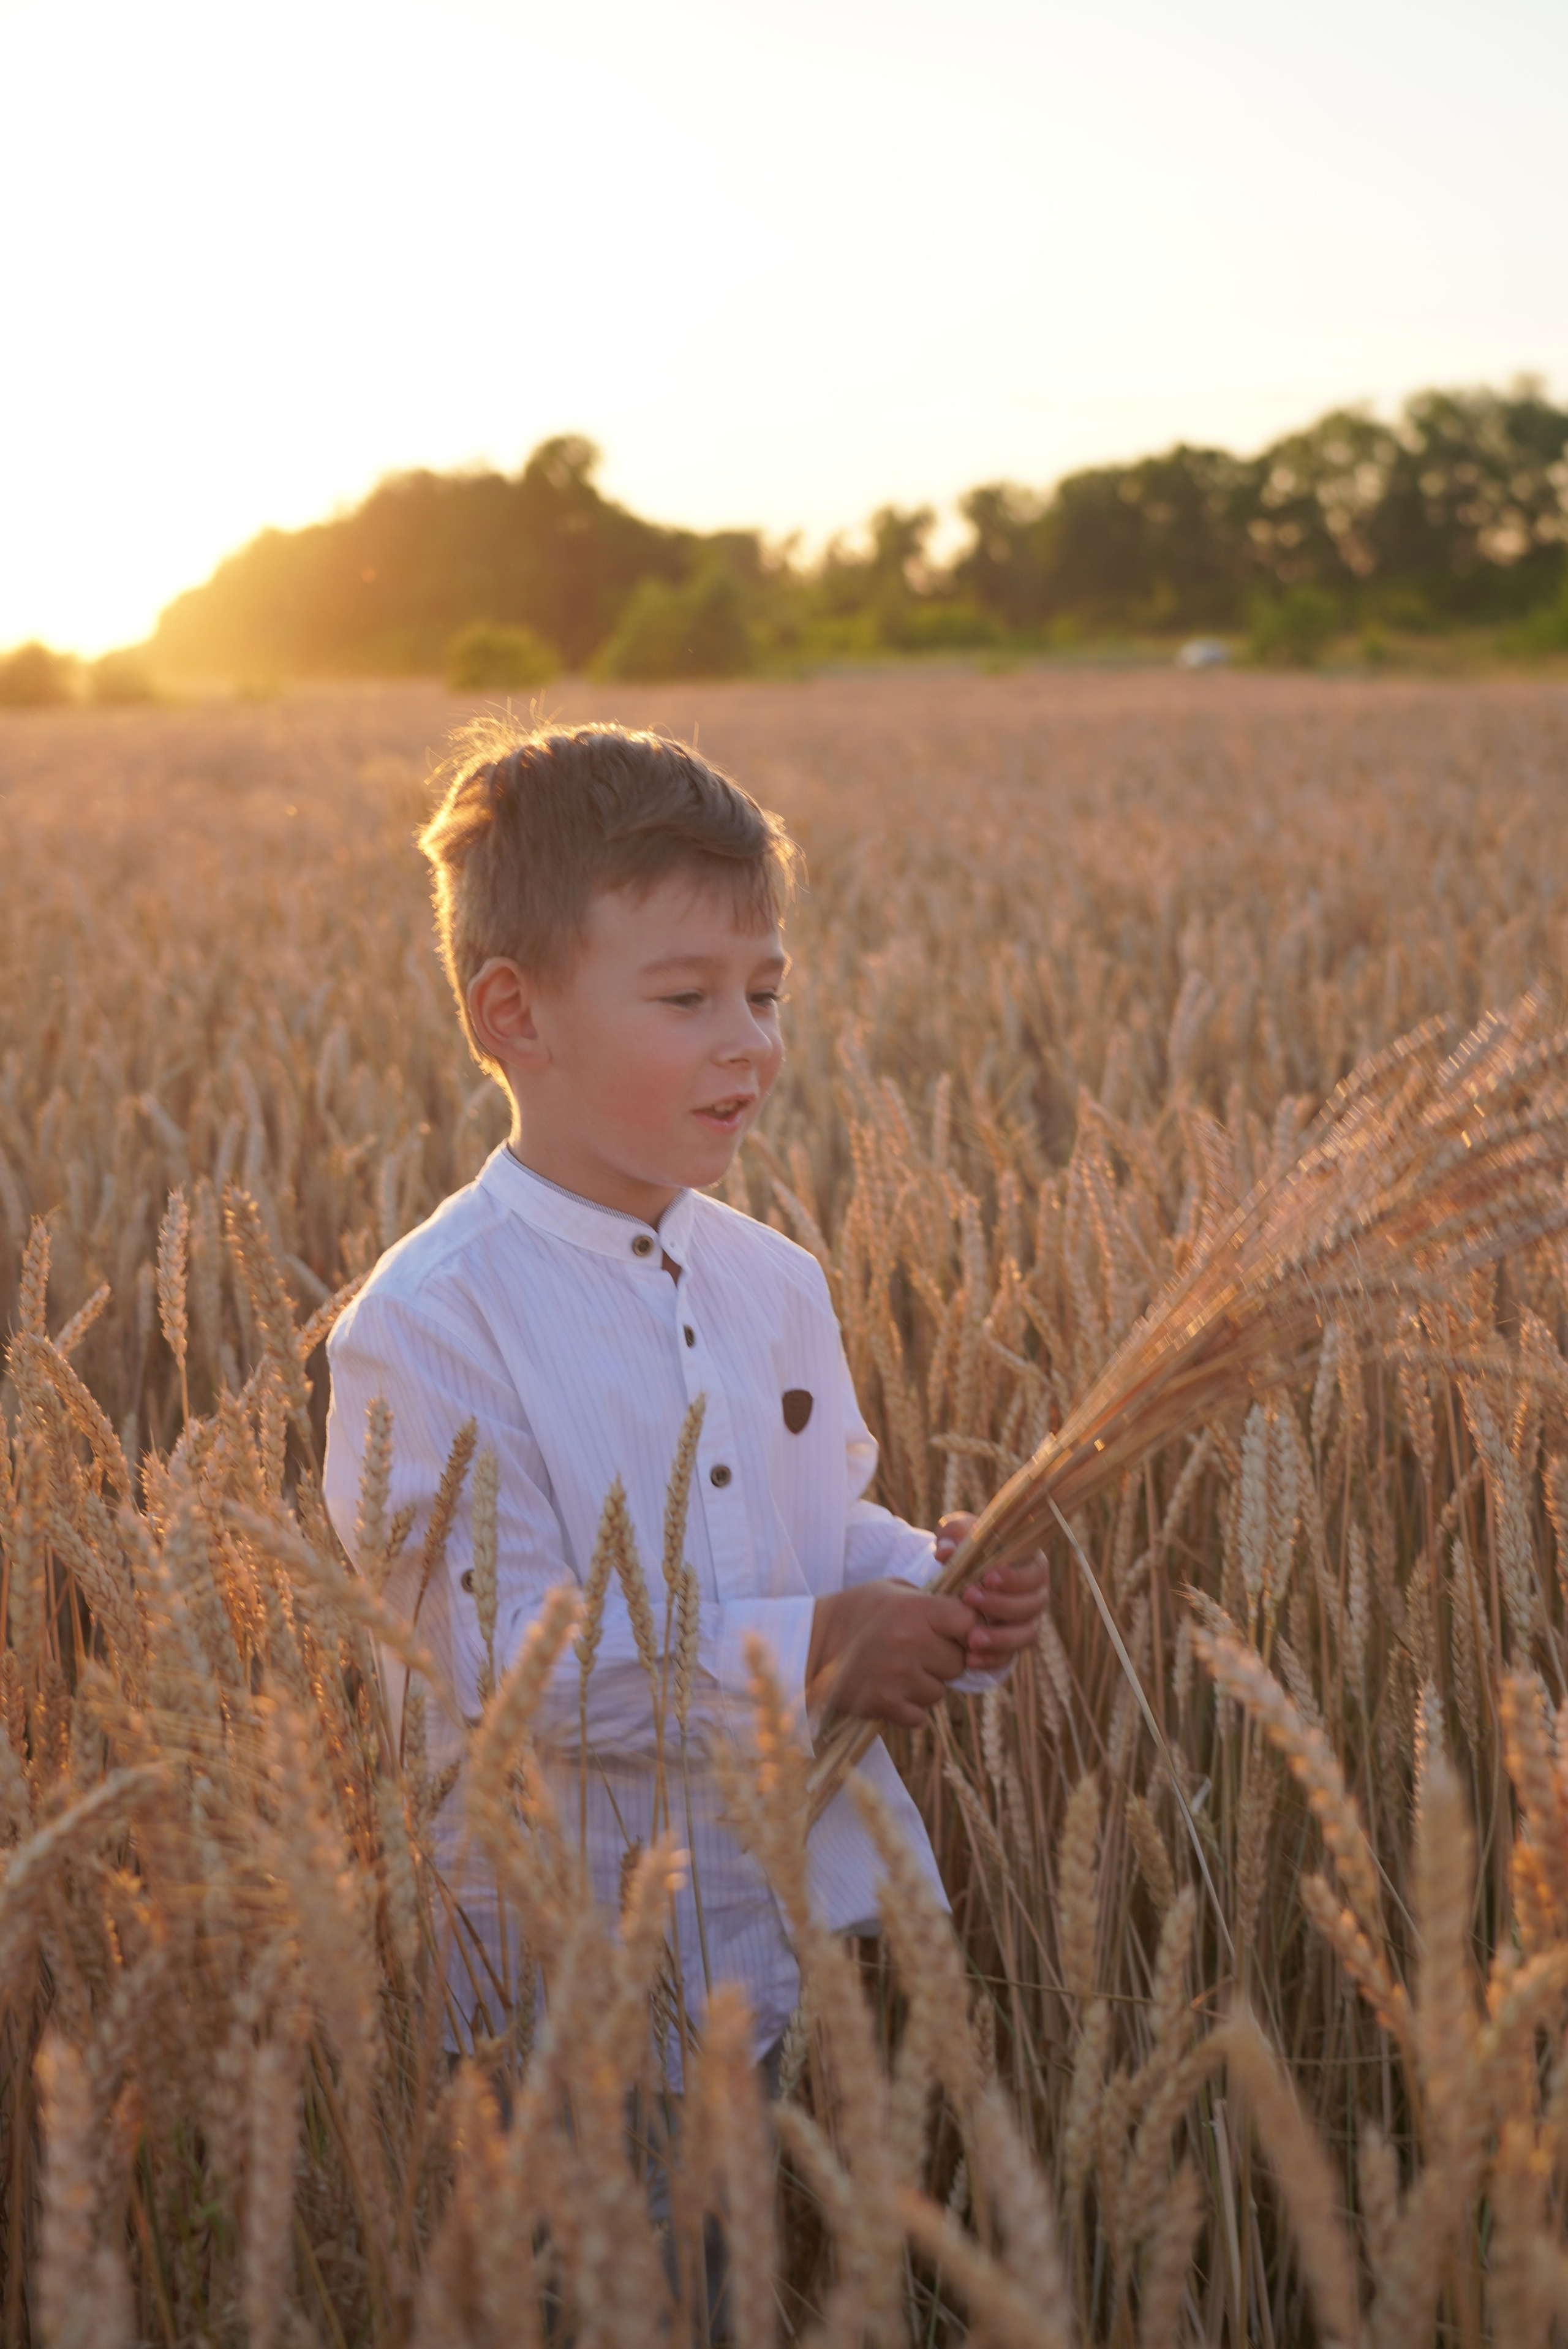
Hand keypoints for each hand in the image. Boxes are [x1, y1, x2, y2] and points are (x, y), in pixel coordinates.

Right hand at [807, 1580, 975, 1728]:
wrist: (807, 1644)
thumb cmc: (852, 1611)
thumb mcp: (890, 1589)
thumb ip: (928, 1598)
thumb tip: (965, 1611)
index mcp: (915, 1610)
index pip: (970, 1623)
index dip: (968, 1629)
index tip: (955, 1631)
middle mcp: (911, 1643)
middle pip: (959, 1662)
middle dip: (945, 1659)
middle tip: (922, 1652)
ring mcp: (898, 1676)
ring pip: (939, 1691)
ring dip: (926, 1685)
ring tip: (900, 1670)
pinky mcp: (884, 1704)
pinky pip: (919, 1716)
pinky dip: (909, 1708)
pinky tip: (891, 1691)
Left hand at [935, 1512, 1049, 1670]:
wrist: (956, 1581)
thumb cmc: (964, 1550)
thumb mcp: (958, 1536)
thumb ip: (955, 1535)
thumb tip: (946, 1552)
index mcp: (1029, 1564)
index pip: (1036, 1572)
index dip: (1015, 1577)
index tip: (988, 1578)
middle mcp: (1035, 1594)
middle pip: (1032, 1604)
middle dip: (1001, 1605)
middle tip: (969, 1599)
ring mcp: (1026, 1621)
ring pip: (1026, 1634)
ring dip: (1000, 1638)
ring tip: (972, 1639)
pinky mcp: (1013, 1644)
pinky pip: (1010, 1656)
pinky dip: (991, 1659)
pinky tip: (970, 1659)